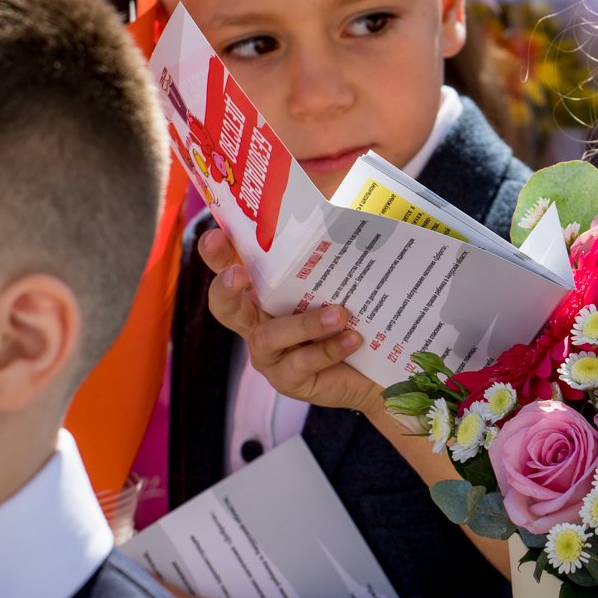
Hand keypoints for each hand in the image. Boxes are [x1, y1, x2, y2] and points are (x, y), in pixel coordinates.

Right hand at [198, 227, 381, 412]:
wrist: (381, 369)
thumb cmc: (357, 315)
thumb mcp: (345, 281)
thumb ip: (335, 252)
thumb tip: (346, 215)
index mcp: (265, 293)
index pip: (232, 267)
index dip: (218, 254)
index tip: (216, 235)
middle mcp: (258, 323)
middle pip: (225, 306)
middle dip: (226, 286)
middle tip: (238, 273)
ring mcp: (269, 355)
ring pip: (267, 337)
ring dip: (304, 323)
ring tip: (340, 314)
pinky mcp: (288, 381)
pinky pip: (301, 364)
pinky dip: (328, 349)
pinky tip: (353, 338)